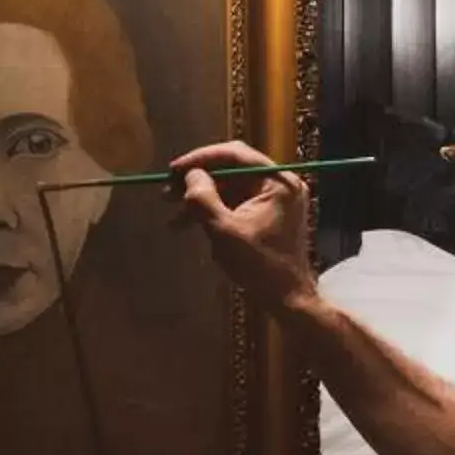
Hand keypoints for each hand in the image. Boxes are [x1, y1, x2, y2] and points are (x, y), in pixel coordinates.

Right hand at [171, 140, 317, 315]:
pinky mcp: (268, 215)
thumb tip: (191, 175)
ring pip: (230, 190)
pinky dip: (214, 213)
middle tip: (167, 194)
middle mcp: (280, 184)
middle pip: (231, 171)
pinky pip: (236, 205)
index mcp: (278, 181)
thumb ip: (203, 199)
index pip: (235, 154)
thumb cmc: (260, 266)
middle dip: (198, 183)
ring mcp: (275, 200)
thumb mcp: (224, 231)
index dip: (200, 159)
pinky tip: (189, 227)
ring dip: (202, 201)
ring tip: (174, 220)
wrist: (287, 299)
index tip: (173, 171)